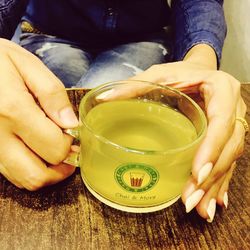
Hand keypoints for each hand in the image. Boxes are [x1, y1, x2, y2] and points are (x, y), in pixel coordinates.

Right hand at [0, 39, 78, 189]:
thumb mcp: (28, 66)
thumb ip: (52, 95)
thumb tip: (71, 123)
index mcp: (12, 110)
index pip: (54, 147)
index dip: (70, 145)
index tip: (73, 133)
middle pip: (37, 175)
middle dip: (61, 169)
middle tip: (70, 152)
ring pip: (22, 179)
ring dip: (47, 174)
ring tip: (56, 154)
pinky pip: (10, 173)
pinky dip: (29, 170)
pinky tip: (37, 153)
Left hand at [130, 60, 246, 221]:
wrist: (201, 70)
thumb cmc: (181, 72)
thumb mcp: (160, 74)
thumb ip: (133, 86)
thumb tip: (103, 98)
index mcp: (221, 89)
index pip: (221, 122)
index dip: (211, 148)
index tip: (197, 174)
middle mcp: (233, 109)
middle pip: (229, 146)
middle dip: (212, 176)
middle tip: (190, 199)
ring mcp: (234, 123)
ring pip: (231, 158)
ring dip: (216, 185)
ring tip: (201, 209)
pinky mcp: (228, 135)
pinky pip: (229, 160)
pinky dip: (221, 182)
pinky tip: (214, 200)